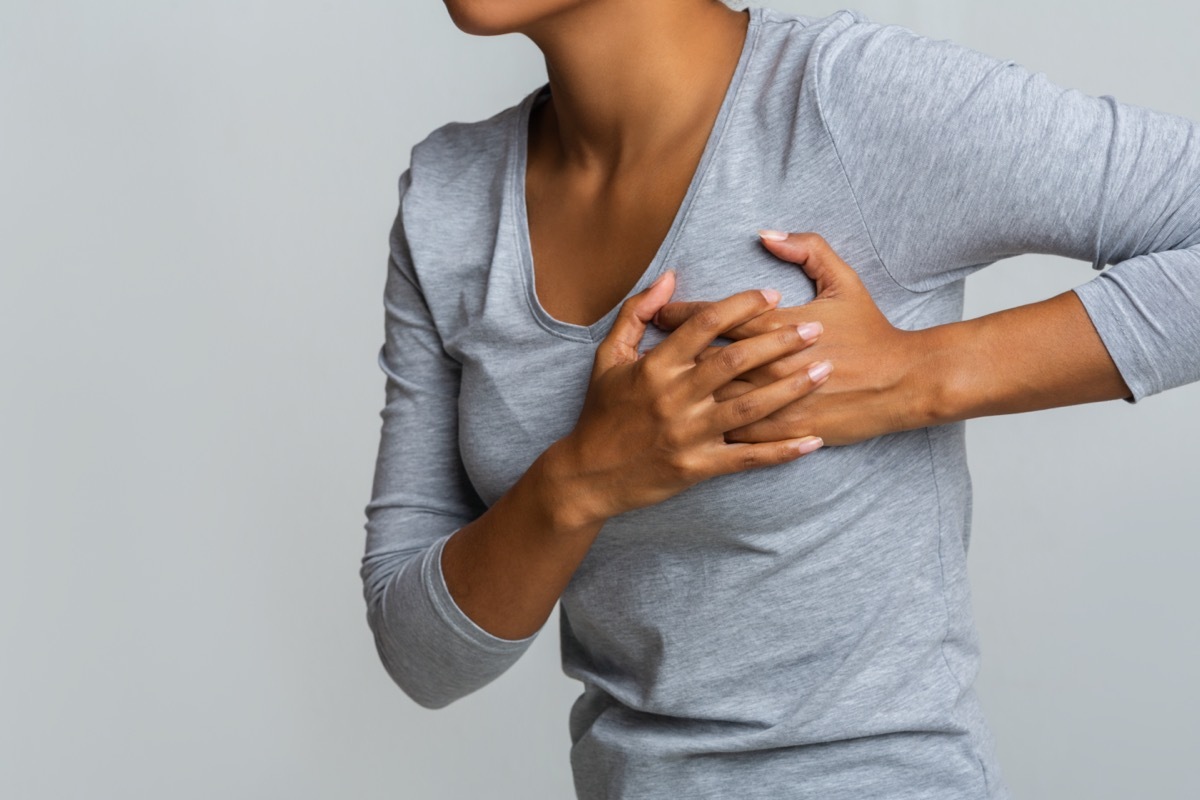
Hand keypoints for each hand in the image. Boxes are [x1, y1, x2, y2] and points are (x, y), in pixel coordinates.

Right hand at [553, 268, 828, 525]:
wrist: (588, 475)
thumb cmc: (601, 412)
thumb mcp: (609, 357)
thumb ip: (637, 312)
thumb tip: (670, 277)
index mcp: (655, 366)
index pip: (705, 324)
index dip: (742, 306)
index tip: (773, 296)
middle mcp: (673, 397)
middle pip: (736, 361)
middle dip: (779, 342)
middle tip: (815, 328)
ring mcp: (688, 434)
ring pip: (749, 407)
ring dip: (790, 388)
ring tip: (823, 371)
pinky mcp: (697, 467)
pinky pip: (747, 458)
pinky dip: (782, 451)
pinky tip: (813, 440)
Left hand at [652, 232, 933, 446]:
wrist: (903, 382)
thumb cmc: (871, 331)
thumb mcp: (843, 281)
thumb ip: (806, 250)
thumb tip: (767, 234)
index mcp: (775, 325)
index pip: (713, 317)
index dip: (679, 314)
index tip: (659, 312)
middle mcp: (768, 364)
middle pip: (703, 359)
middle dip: (670, 354)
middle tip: (646, 352)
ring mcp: (774, 400)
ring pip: (713, 399)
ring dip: (685, 395)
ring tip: (659, 391)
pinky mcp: (784, 429)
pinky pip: (737, 432)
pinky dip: (713, 428)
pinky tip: (692, 425)